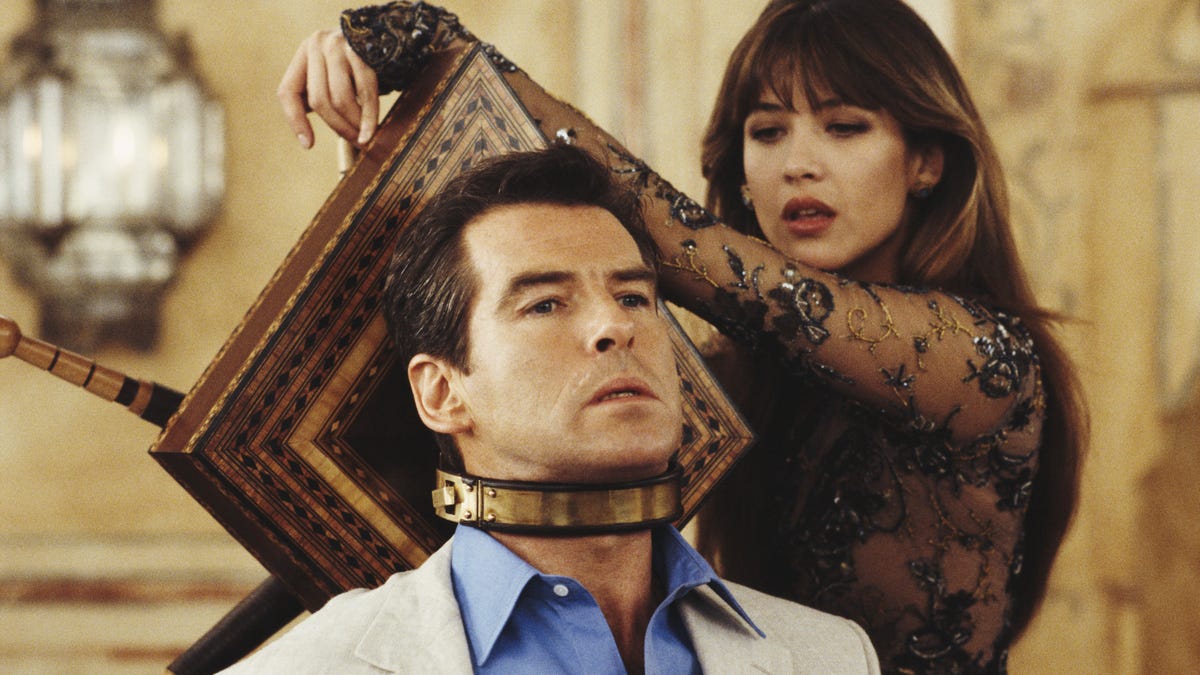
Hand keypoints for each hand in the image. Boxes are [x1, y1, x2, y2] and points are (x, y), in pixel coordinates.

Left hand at [277, 29, 379, 148]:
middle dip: (338, 127)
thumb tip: (306, 139)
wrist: (383, 34)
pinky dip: (368, 117)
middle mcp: (317, 45)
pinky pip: (365, 92)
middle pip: (319, 100)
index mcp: (304, 53)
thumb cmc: (354, 62)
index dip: (295, 121)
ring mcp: (339, 46)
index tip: (308, 145)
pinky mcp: (362, 52)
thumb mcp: (330, 72)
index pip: (288, 91)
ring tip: (363, 139)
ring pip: (340, 98)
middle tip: (354, 143)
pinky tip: (371, 132)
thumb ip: (318, 94)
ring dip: (353, 125)